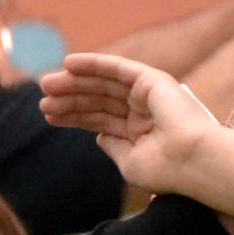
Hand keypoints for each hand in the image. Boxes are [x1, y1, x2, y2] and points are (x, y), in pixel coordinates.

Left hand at [39, 53, 233, 212]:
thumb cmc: (164, 171)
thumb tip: (99, 136)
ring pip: (104, 84)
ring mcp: (149, 95)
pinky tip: (70, 64)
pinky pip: (117, 68)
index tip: (49, 116)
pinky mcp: (152, 81)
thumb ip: (115, 146)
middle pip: (99, 100)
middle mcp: (146, 112)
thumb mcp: (131, 163)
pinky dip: (94, 63)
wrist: (191, 162)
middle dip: (70, 99)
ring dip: (75, 83)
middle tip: (42, 101)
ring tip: (45, 85)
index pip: (102, 119)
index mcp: (142, 133)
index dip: (75, 117)